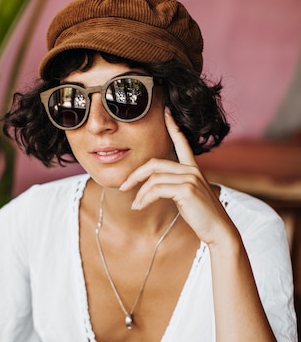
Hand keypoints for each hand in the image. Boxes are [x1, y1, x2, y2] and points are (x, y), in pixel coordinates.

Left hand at [120, 109, 235, 245]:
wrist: (218, 230)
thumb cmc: (202, 215)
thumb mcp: (188, 195)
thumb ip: (175, 185)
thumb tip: (154, 185)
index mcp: (193, 169)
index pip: (182, 142)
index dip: (173, 126)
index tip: (167, 111)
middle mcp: (192, 170)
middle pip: (154, 164)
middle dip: (136, 174)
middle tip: (124, 186)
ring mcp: (190, 178)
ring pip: (153, 179)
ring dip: (140, 193)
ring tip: (135, 205)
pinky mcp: (186, 189)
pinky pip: (156, 189)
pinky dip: (144, 198)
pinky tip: (140, 207)